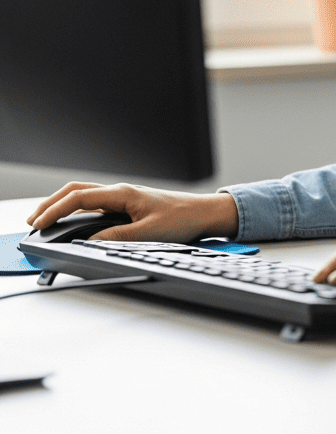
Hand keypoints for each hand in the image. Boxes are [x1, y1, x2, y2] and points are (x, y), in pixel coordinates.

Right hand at [26, 181, 238, 242]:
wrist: (204, 213)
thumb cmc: (182, 218)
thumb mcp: (149, 233)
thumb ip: (118, 238)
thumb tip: (90, 242)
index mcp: (123, 194)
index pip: (80, 198)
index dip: (55, 210)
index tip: (39, 223)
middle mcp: (121, 192)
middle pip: (77, 191)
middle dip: (51, 203)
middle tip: (33, 220)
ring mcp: (124, 197)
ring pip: (85, 195)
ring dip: (62, 204)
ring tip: (45, 220)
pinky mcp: (128, 205)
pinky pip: (95, 202)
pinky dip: (76, 208)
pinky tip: (71, 220)